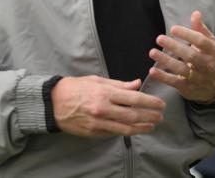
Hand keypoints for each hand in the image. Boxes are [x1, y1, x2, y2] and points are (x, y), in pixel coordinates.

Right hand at [51, 75, 165, 136]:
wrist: (53, 102)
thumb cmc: (75, 87)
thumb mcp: (97, 80)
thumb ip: (118, 84)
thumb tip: (137, 84)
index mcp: (104, 93)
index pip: (133, 98)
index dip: (149, 102)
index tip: (160, 103)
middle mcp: (103, 109)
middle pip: (133, 115)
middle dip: (150, 116)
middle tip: (161, 116)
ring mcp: (99, 123)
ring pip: (126, 128)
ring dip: (142, 127)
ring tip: (152, 125)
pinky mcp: (94, 133)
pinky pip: (115, 133)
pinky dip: (127, 131)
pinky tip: (136, 129)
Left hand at [148, 10, 214, 103]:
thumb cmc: (208, 58)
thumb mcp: (208, 44)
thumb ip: (200, 29)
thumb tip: (195, 13)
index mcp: (211, 51)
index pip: (200, 41)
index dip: (187, 34)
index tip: (173, 29)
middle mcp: (206, 65)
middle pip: (190, 55)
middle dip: (175, 47)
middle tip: (159, 38)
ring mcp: (197, 77)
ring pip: (181, 69)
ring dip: (166, 61)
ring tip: (152, 52)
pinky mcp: (187, 87)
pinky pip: (174, 82)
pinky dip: (163, 77)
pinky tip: (152, 71)